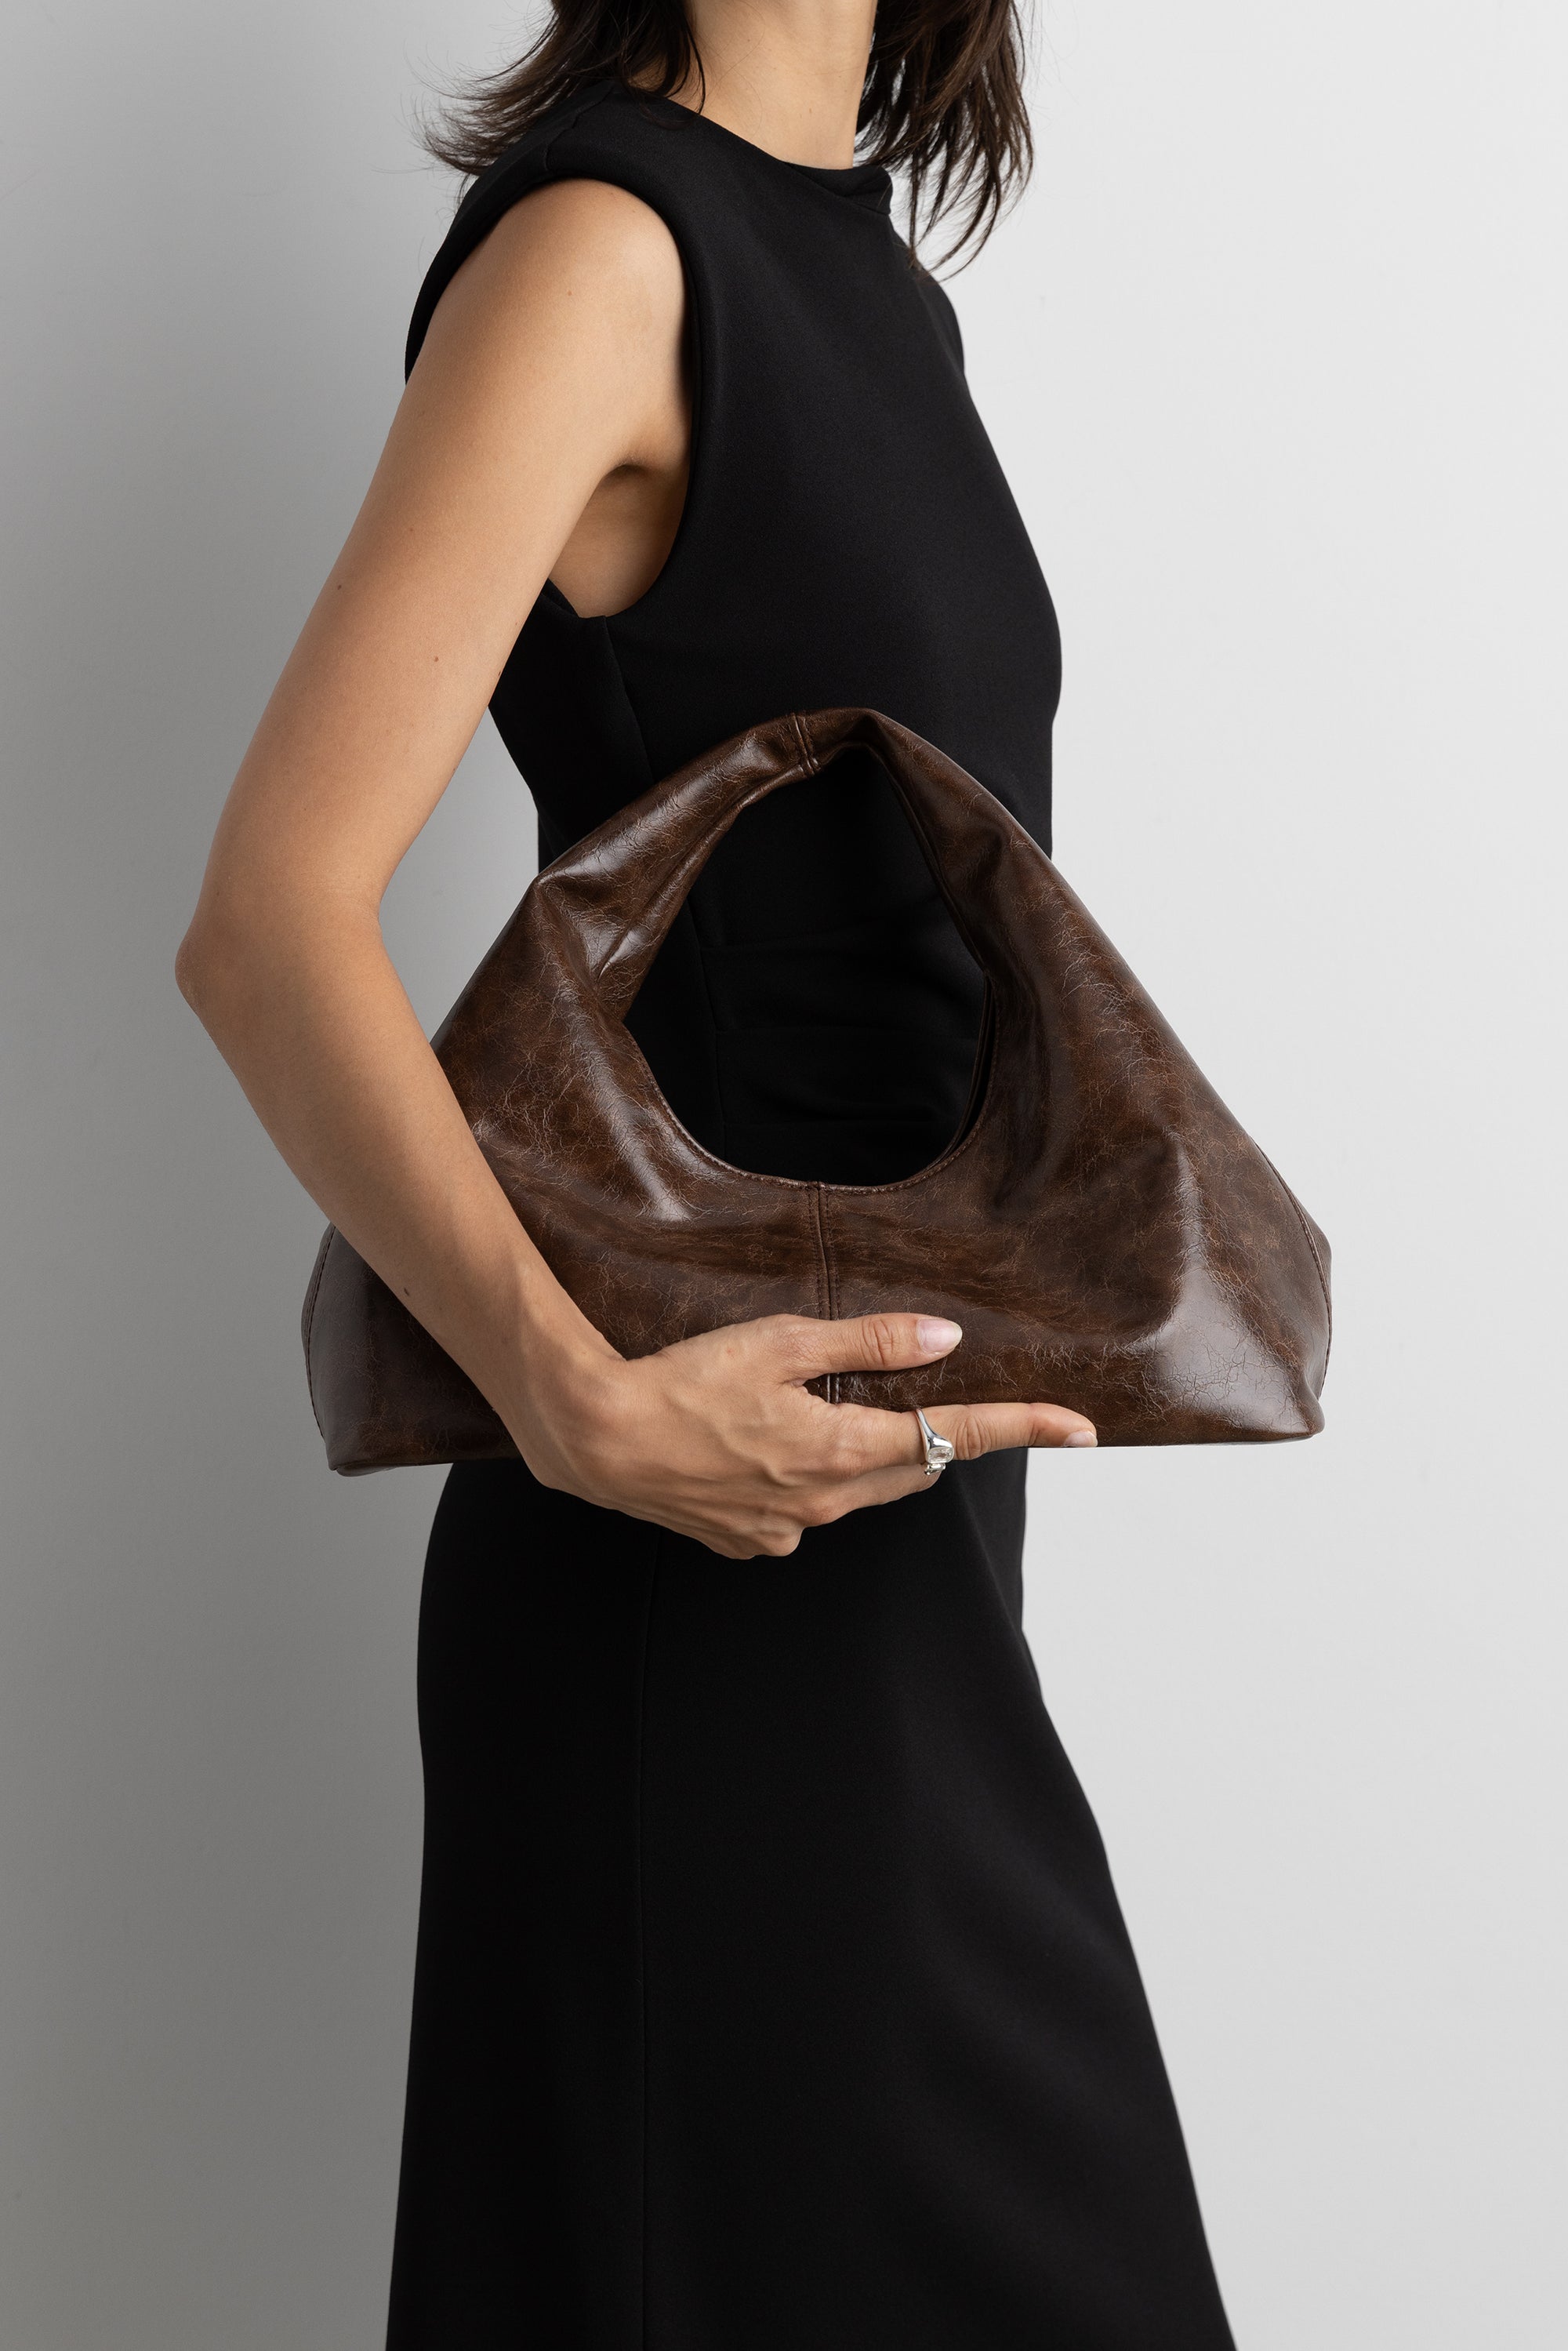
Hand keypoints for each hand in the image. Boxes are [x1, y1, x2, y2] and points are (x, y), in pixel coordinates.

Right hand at [512, 1313, 1096, 1558]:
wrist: (597, 1439)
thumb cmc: (682, 1381)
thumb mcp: (780, 1343)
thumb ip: (867, 1343)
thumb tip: (941, 1340)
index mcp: (843, 1450)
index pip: (957, 1437)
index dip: (1023, 1428)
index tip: (1082, 1429)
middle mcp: (827, 1502)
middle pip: (915, 1470)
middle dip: (936, 1437)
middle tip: (938, 1397)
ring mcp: (788, 1528)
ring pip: (861, 1490)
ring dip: (867, 1456)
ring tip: (822, 1410)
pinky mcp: (750, 1540)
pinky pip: (806, 1509)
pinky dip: (809, 1477)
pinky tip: (762, 1445)